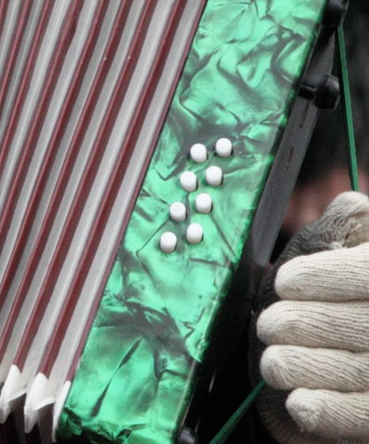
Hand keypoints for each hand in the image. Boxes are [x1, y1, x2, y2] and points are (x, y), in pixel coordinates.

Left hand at [257, 191, 368, 441]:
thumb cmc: (335, 295)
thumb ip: (348, 228)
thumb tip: (348, 208)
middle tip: (268, 326)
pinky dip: (331, 412)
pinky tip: (299, 404)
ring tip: (273, 361)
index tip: (284, 282)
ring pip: (366, 371)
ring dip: (309, 367)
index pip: (368, 273)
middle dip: (308, 325)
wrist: (336, 353)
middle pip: (367, 325)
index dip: (330, 276)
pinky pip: (367, 418)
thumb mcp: (346, 248)